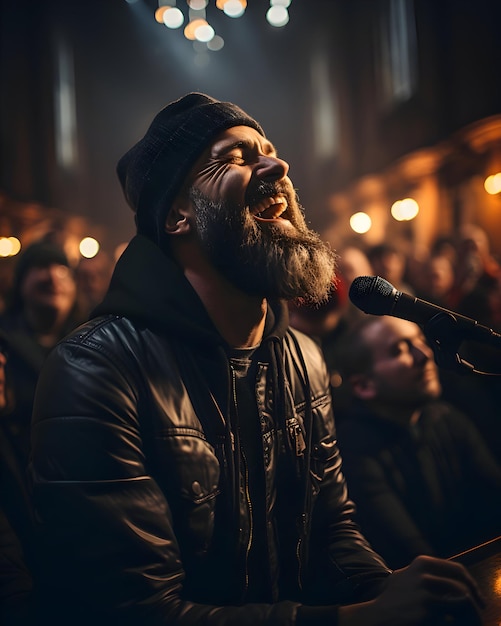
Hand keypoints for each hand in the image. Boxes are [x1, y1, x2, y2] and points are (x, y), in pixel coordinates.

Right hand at [339, 555, 484, 625]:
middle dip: (475, 599)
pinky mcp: (426, 611)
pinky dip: (459, 620)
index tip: (476, 595)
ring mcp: (425, 593)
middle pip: (463, 586)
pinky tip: (454, 622)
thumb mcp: (407, 575)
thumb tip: (452, 578)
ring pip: (462, 601)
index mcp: (422, 563)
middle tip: (479, 609)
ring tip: (471, 619)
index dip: (471, 583)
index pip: (457, 569)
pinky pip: (452, 616)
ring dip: (471, 612)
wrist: (379, 615)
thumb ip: (424, 572)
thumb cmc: (394, 598)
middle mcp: (424, 574)